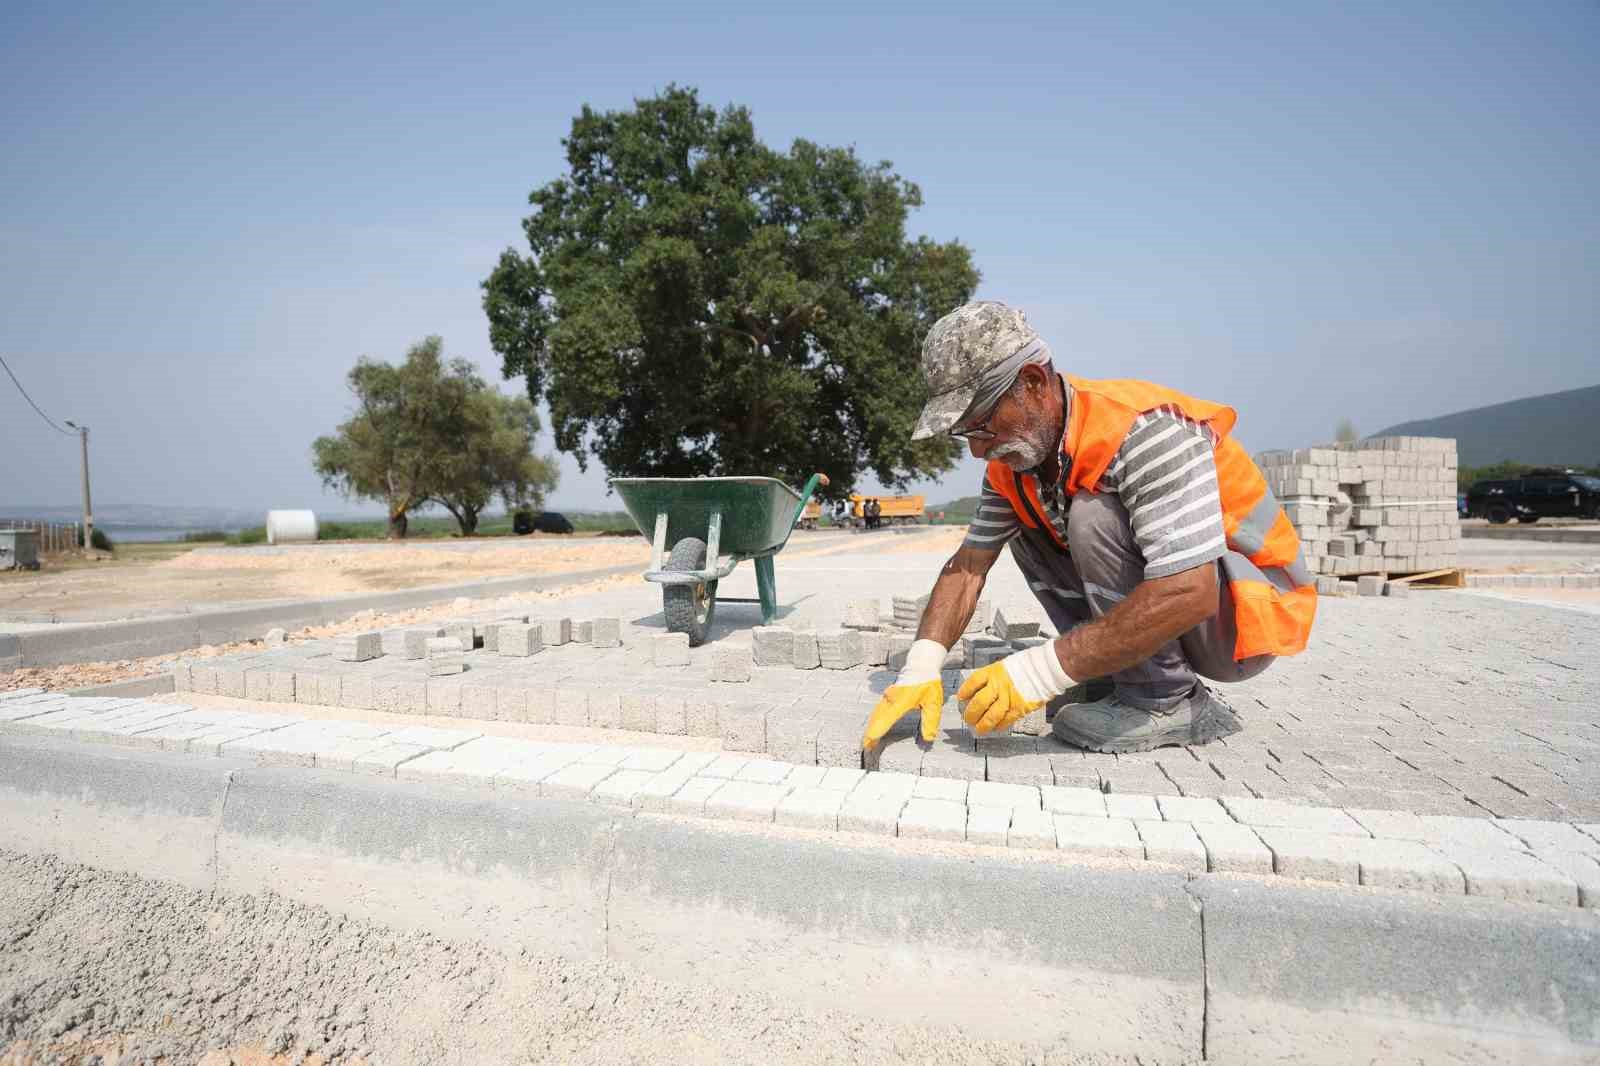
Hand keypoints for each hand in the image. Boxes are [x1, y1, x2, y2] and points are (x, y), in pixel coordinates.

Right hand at [861, 680, 944, 750]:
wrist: (921, 665)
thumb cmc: (928, 682)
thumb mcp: (933, 703)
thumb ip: (930, 721)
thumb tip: (928, 738)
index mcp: (901, 701)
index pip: (885, 720)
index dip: (876, 732)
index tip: (869, 743)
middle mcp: (891, 699)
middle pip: (876, 719)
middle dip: (870, 733)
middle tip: (865, 747)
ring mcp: (887, 697)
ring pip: (875, 714)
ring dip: (871, 727)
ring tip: (867, 741)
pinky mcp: (887, 696)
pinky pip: (878, 710)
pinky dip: (874, 721)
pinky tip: (874, 727)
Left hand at [957, 641, 1073, 734]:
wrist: (1045, 668)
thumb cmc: (1025, 666)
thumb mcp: (1004, 666)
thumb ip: (992, 678)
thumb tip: (980, 690)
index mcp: (993, 672)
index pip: (973, 682)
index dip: (965, 691)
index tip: (961, 698)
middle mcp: (999, 685)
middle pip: (979, 702)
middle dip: (971, 713)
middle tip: (967, 718)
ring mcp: (1009, 697)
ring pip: (991, 715)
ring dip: (983, 725)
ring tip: (979, 729)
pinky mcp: (1020, 707)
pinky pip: (1006, 720)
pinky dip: (1000, 726)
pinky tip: (996, 728)